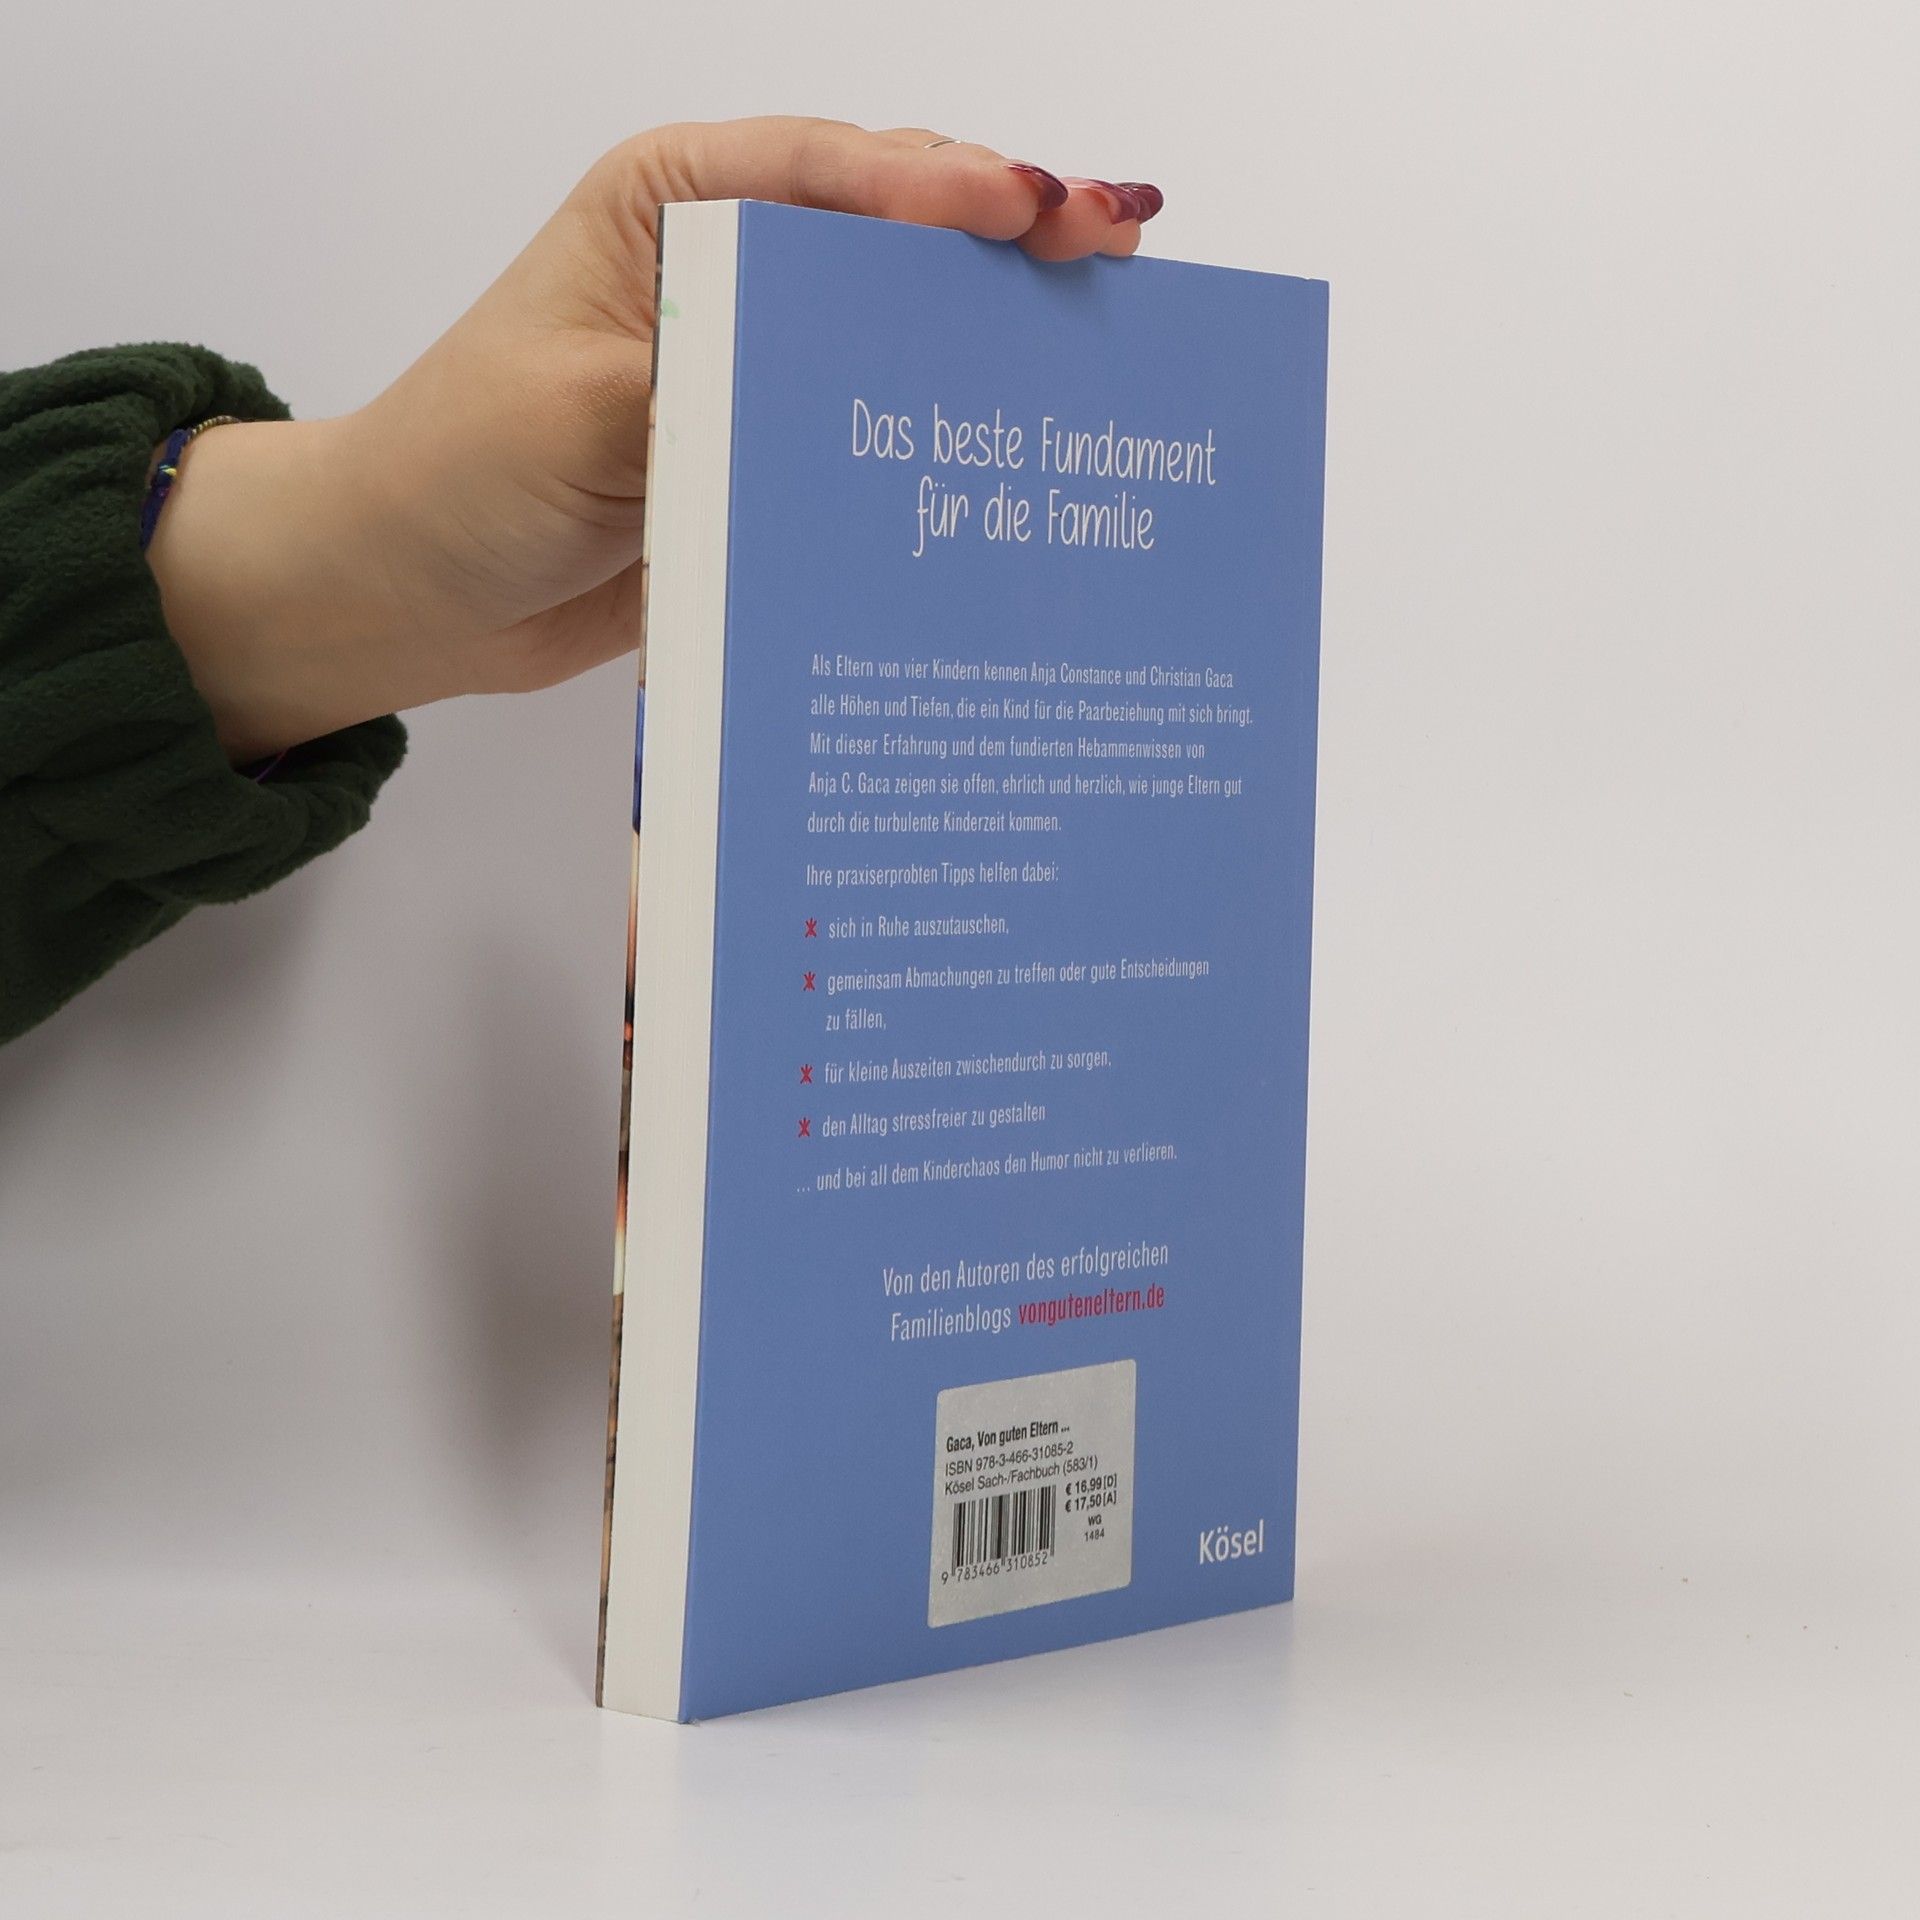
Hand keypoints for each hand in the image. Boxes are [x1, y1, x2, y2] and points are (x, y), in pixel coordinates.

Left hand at [147, 118, 1162, 760]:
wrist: (415, 594)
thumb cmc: (461, 472)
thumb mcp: (577, 410)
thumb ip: (708, 382)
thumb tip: (840, 384)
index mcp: (676, 206)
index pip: (829, 171)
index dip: (939, 185)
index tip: (1033, 210)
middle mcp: (733, 273)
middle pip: (896, 240)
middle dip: (1008, 244)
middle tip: (1116, 255)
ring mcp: (762, 372)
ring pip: (903, 340)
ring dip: (996, 344)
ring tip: (1104, 348)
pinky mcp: (775, 461)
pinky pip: (876, 442)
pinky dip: (946, 447)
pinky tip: (1021, 460)